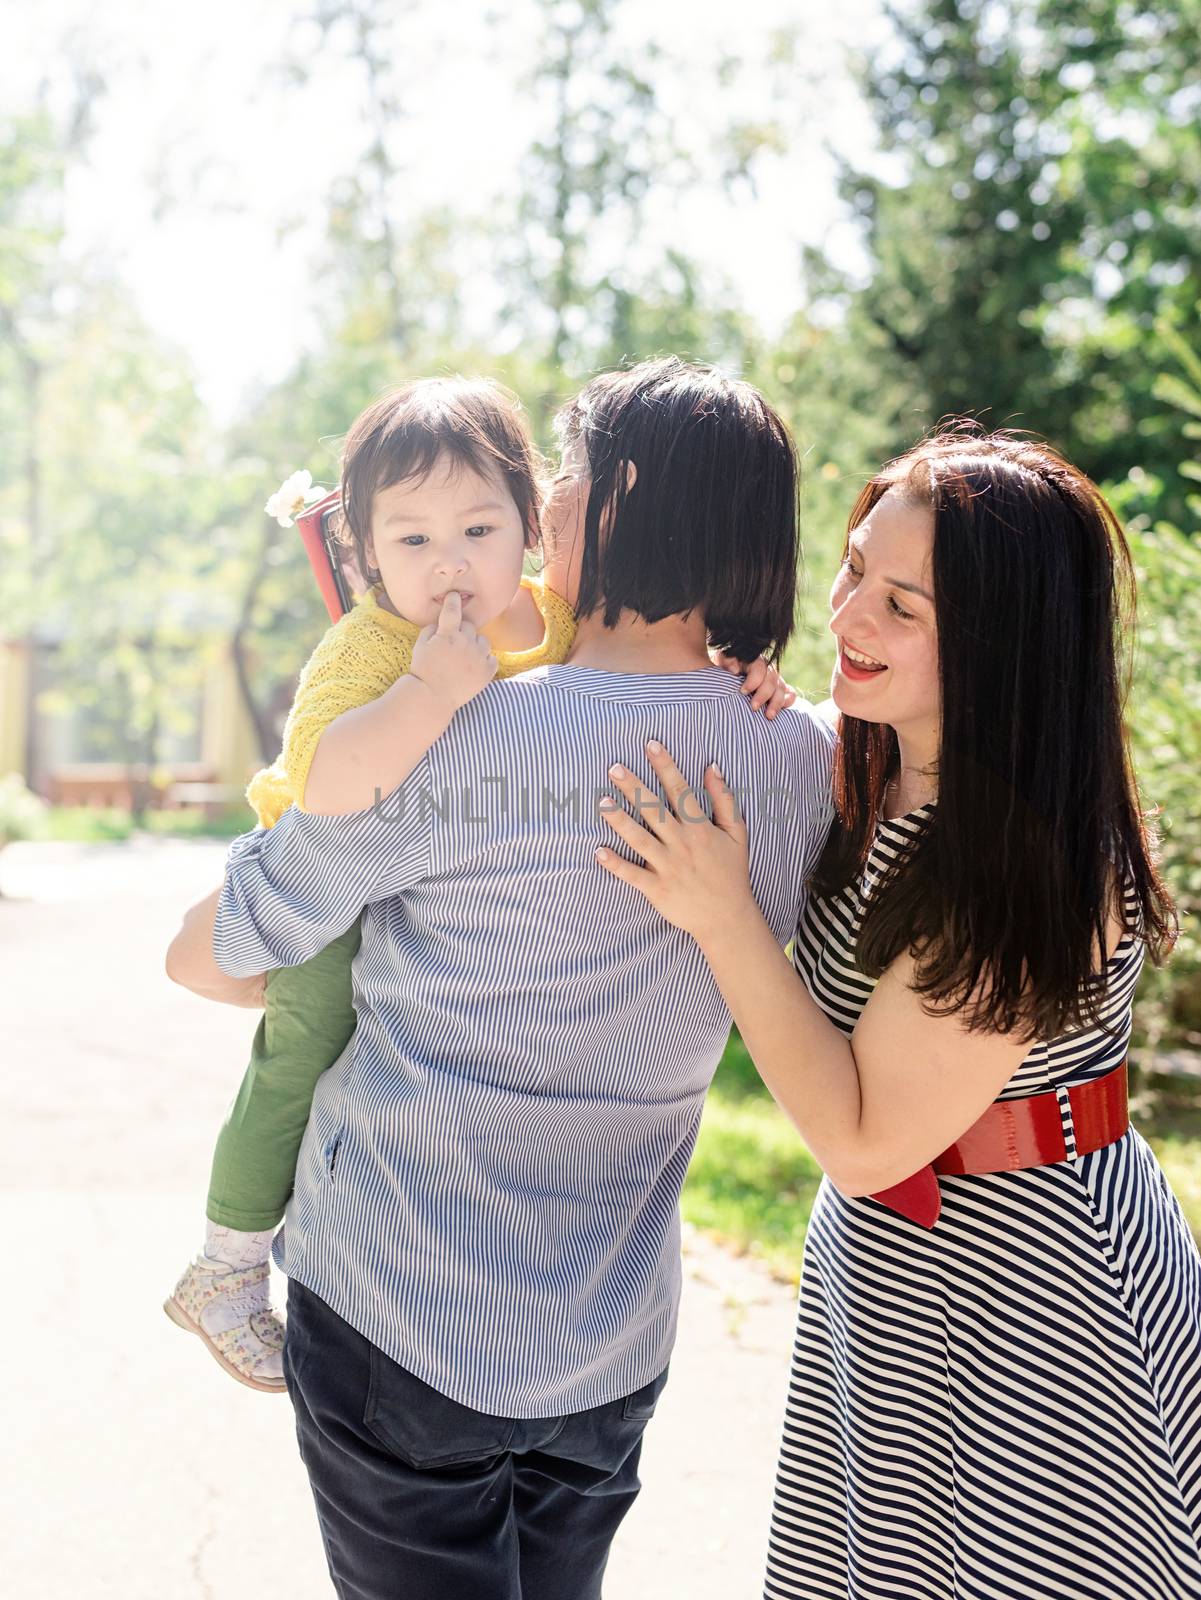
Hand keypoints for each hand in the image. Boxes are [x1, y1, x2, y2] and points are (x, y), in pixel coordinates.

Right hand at [410, 591, 497, 714]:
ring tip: (464, 658)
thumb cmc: (423, 671)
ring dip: (475, 645)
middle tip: (453, 645)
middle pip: (469, 626)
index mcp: (447, 634)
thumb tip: (441, 621)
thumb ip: (431, 629)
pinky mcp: (487, 671)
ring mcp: (479, 657)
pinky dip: (485, 660)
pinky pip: (492, 658)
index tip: (454, 596)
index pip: (453, 609)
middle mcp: (465, 642)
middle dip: (462, 632)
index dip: (453, 600)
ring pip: (483, 641)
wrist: (432, 698)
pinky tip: (474, 667)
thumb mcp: (420, 646)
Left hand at [594, 741, 758, 945]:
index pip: (679, 790)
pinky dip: (615, 864)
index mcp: (700, 829)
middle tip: (614, 767)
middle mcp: (681, 844)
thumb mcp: (737, 833)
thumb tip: (712, 766)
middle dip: (633, 787)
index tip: (650, 744)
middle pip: (653, 810)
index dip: (665, 766)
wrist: (728, 917)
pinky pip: (632, 875)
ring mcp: (668, 867)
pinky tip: (598, 851)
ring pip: (639, 839)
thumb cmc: (732, 872)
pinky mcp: (657, 889)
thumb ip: (724, 799)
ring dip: (619, 820)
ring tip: (601, 802)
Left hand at [710, 649, 796, 718]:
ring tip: (769, 716)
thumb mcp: (721, 661)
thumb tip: (735, 670)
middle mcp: (766, 669)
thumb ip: (727, 660)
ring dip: (777, 703)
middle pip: (772, 680)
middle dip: (764, 695)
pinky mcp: (779, 691)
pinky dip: (788, 701)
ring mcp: (774, 680)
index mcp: (753, 660)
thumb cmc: (722, 670)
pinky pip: (790, 694)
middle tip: (753, 707)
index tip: (743, 692)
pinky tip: (782, 711)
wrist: (725, 678)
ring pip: (782, 688)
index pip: (759, 667)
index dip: (754, 680)